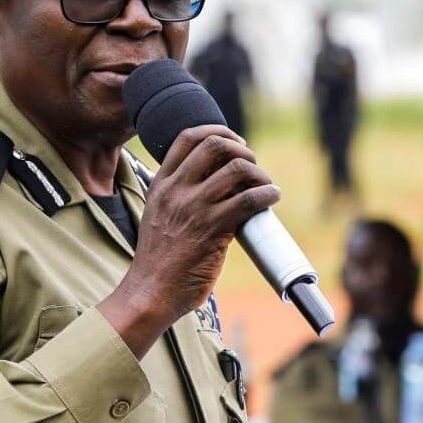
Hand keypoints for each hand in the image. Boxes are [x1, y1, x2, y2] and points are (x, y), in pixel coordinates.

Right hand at [98, 125, 279, 357]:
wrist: (150, 291)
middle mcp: (177, 190)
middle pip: (215, 145)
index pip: (187, 138)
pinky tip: (271, 198)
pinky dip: (267, 193)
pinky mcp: (213, 228)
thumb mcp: (158, 216)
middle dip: (242, 149)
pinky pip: (249, 199)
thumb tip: (217, 185)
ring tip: (264, 185)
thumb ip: (179, 197)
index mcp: (161, 185)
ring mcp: (195, 208)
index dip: (217, 131)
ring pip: (236, 168)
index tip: (234, 141)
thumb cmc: (158, 261)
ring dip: (259, 173)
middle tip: (251, 165)